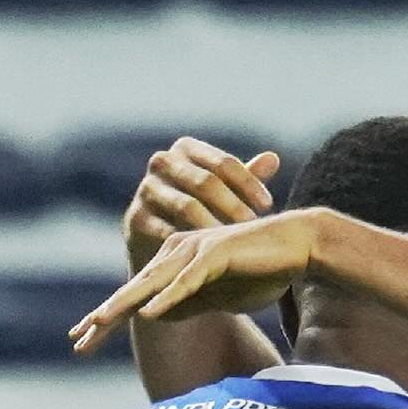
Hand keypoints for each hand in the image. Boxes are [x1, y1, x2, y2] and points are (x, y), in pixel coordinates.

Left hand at [72, 212, 320, 353]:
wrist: (298, 246)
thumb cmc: (261, 270)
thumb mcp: (217, 296)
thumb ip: (186, 302)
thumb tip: (152, 315)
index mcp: (176, 264)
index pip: (136, 297)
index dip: (109, 319)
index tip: (82, 343)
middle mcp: (178, 253)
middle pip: (134, 290)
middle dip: (104, 316)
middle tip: (78, 340)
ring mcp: (195, 251)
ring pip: (153, 283)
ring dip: (125, 304)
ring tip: (99, 325)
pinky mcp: (216, 253)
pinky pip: (187, 280)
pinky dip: (168, 296)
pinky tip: (150, 312)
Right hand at [123, 136, 281, 270]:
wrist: (161, 247)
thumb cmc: (203, 214)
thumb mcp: (226, 195)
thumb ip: (247, 178)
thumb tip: (273, 158)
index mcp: (186, 149)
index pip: (223, 162)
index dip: (248, 183)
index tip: (268, 206)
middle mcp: (162, 162)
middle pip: (205, 182)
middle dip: (233, 206)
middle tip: (253, 227)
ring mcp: (145, 190)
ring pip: (187, 206)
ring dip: (215, 227)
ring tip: (236, 244)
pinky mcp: (135, 219)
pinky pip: (167, 231)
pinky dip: (191, 246)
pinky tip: (212, 259)